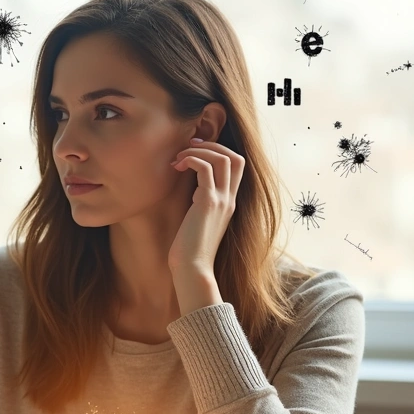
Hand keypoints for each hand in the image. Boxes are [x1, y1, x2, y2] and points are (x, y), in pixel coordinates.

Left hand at [168, 137, 244, 272]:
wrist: (192, 268)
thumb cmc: (189, 248)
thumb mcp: (198, 220)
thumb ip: (200, 203)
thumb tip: (188, 187)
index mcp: (229, 203)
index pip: (237, 166)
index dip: (219, 151)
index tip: (195, 151)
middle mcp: (230, 199)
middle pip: (235, 157)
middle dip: (212, 145)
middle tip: (188, 147)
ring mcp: (221, 200)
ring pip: (221, 158)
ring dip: (198, 151)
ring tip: (178, 158)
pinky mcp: (207, 203)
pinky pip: (204, 169)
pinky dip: (191, 160)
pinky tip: (176, 167)